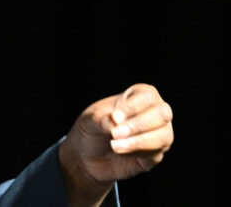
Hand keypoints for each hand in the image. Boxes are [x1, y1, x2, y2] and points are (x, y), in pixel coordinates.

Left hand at [59, 83, 173, 205]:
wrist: (87, 154)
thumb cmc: (92, 128)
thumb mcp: (88, 119)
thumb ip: (100, 118)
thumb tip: (115, 122)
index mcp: (138, 96)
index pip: (147, 96)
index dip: (132, 107)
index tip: (115, 117)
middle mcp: (154, 113)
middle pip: (162, 114)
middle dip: (139, 125)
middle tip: (115, 134)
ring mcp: (159, 134)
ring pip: (163, 136)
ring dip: (139, 142)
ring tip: (114, 146)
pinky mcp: (155, 154)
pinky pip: (155, 154)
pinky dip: (137, 153)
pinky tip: (120, 152)